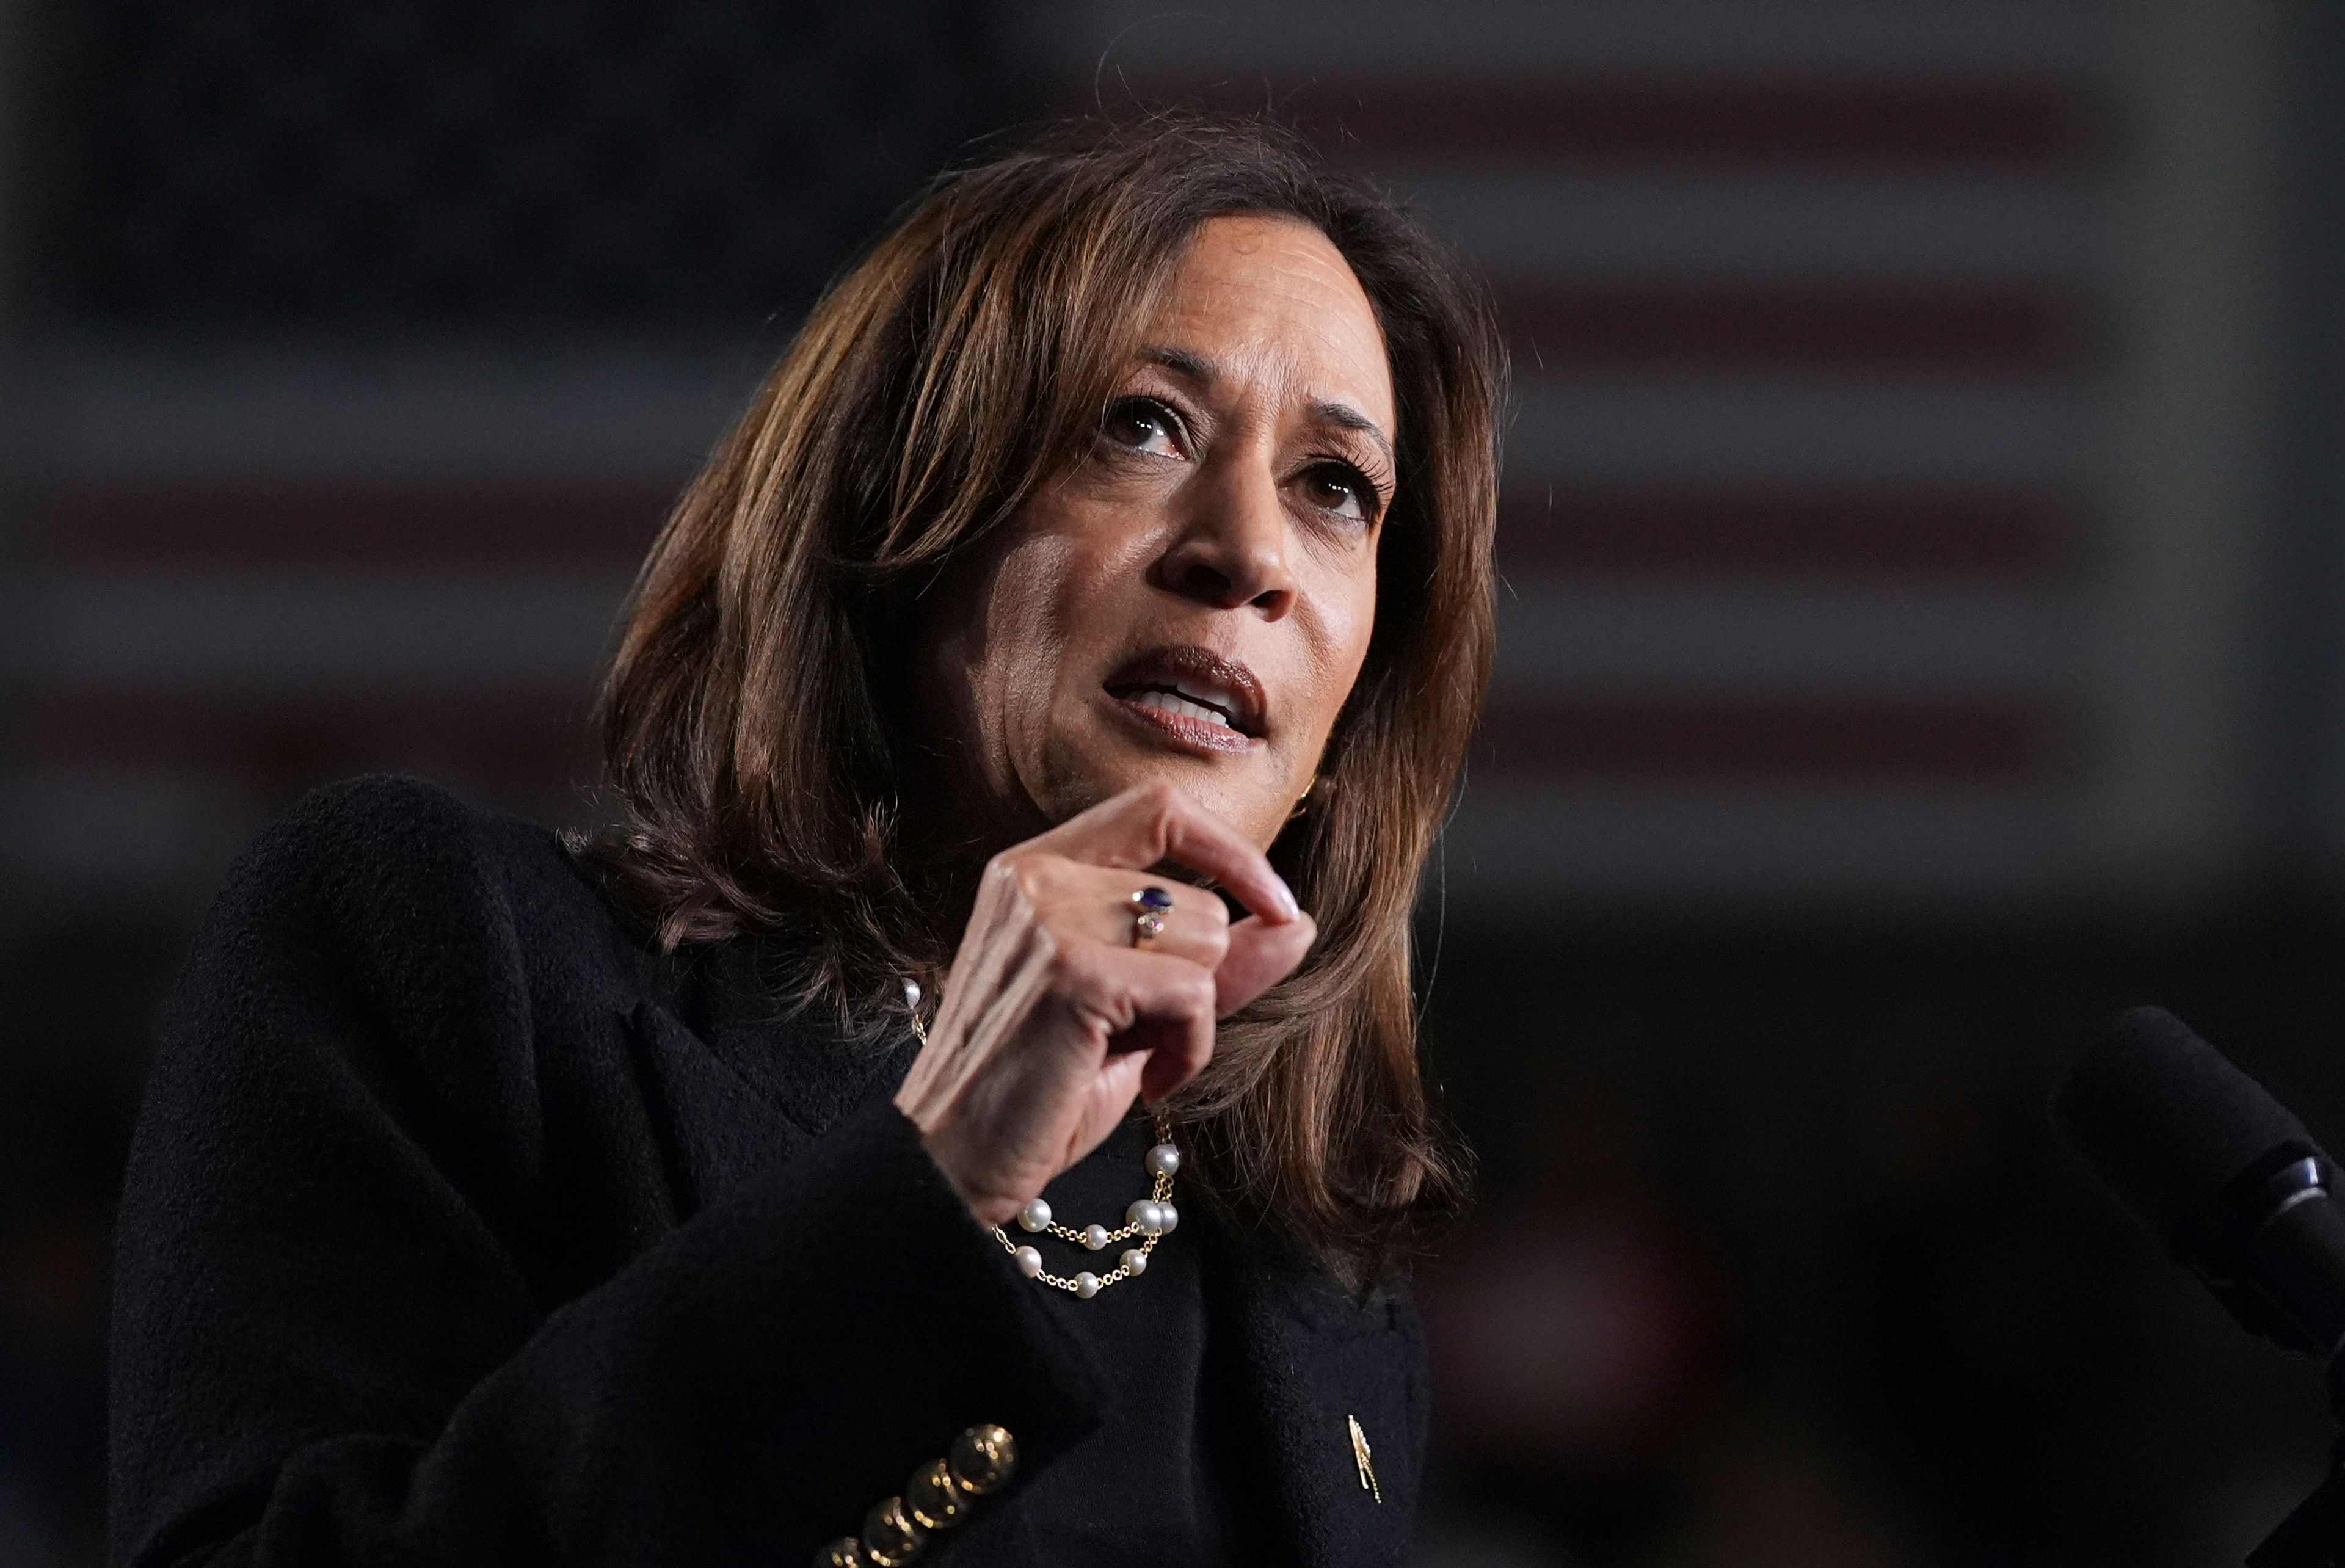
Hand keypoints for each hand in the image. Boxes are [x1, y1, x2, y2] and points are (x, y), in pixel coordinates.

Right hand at [893, 781, 1315, 1225]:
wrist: (955, 1162)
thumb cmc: (1041, 1087)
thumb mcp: (1135, 1010)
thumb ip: (1213, 959)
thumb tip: (1298, 922)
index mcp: (1035, 868)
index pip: (1158, 808)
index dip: (1232, 851)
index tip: (1277, 906)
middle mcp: (1034, 877)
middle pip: (1198, 897)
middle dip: (1198, 978)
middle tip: (1139, 1033)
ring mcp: (1047, 919)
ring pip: (1204, 941)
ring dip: (1190, 1017)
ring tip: (1129, 1054)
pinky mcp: (1071, 972)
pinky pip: (1194, 995)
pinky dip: (1188, 1050)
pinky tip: (1142, 1081)